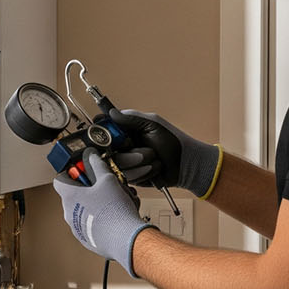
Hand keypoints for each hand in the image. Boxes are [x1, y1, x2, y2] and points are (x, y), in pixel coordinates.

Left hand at [53, 151, 156, 277]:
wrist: (124, 239)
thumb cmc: (113, 211)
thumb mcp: (107, 179)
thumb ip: (97, 165)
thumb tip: (92, 156)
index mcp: (69, 197)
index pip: (60, 179)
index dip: (72, 172)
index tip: (84, 171)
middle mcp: (69, 213)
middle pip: (76, 194)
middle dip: (92, 188)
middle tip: (107, 186)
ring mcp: (77, 228)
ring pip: (86, 209)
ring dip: (100, 203)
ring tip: (118, 200)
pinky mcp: (88, 239)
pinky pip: (92, 224)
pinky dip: (103, 218)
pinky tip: (118, 214)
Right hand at [108, 108, 222, 199]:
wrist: (186, 164)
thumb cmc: (173, 140)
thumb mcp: (153, 124)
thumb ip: (131, 118)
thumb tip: (110, 112)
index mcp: (125, 129)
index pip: (103, 128)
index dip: (104, 133)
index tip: (116, 138)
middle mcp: (122, 144)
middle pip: (106, 150)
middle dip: (128, 154)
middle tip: (147, 152)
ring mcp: (124, 161)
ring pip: (118, 164)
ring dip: (139, 163)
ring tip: (155, 159)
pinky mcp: (130, 176)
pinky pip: (127, 176)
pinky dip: (144, 172)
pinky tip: (155, 168)